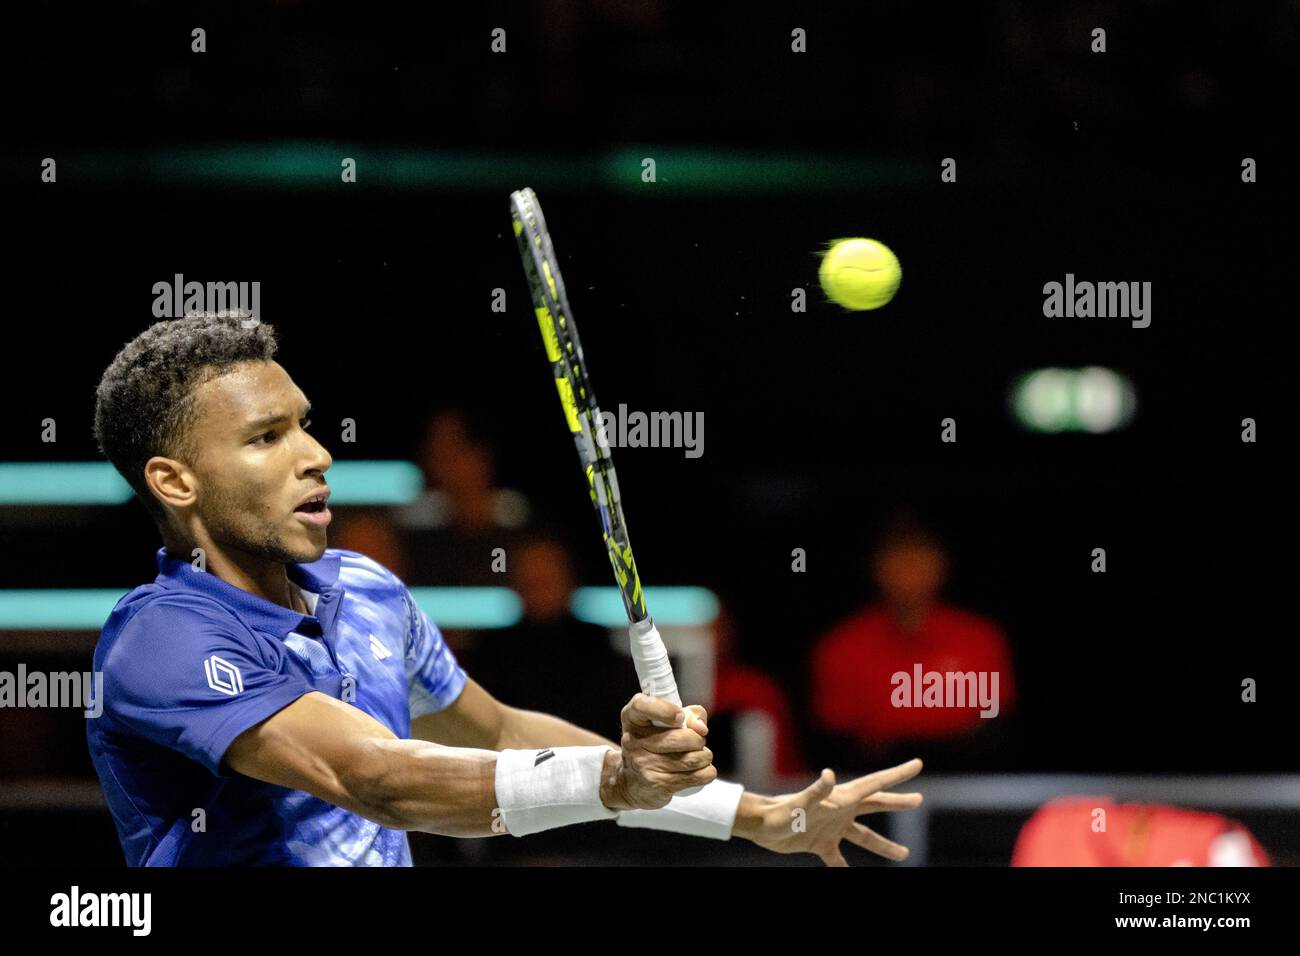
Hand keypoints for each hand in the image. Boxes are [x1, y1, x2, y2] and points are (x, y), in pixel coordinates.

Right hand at [599, 694, 716, 810]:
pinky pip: (694, 777)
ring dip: (704, 756)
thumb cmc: (653, 745)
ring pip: (691, 759)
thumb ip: (689, 715)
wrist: (632, 781)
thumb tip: (701, 727)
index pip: (641, 706)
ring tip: (701, 756)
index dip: (664, 710)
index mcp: (632, 718)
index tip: (680, 716)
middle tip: (697, 742)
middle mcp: (634, 741)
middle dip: (698, 740)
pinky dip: (706, 772)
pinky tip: (702, 770)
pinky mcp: (656, 784)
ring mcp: (644, 764)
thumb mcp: (663, 722)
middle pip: (679, 738)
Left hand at [740, 758, 923, 866]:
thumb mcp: (801, 802)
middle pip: (875, 805)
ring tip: (903, 855)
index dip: (897, 775)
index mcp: (842, 798)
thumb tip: (829, 775)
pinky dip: (844, 867)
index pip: (875, 784)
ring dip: (883, 845)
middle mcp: (840, 810)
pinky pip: (837, 858)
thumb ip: (817, 791)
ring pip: (863, 836)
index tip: (917, 764)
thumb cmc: (780, 812)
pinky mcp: (819, 844)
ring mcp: (831, 827)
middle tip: (918, 799)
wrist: (760, 825)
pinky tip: (850, 875)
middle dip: (897, 802)